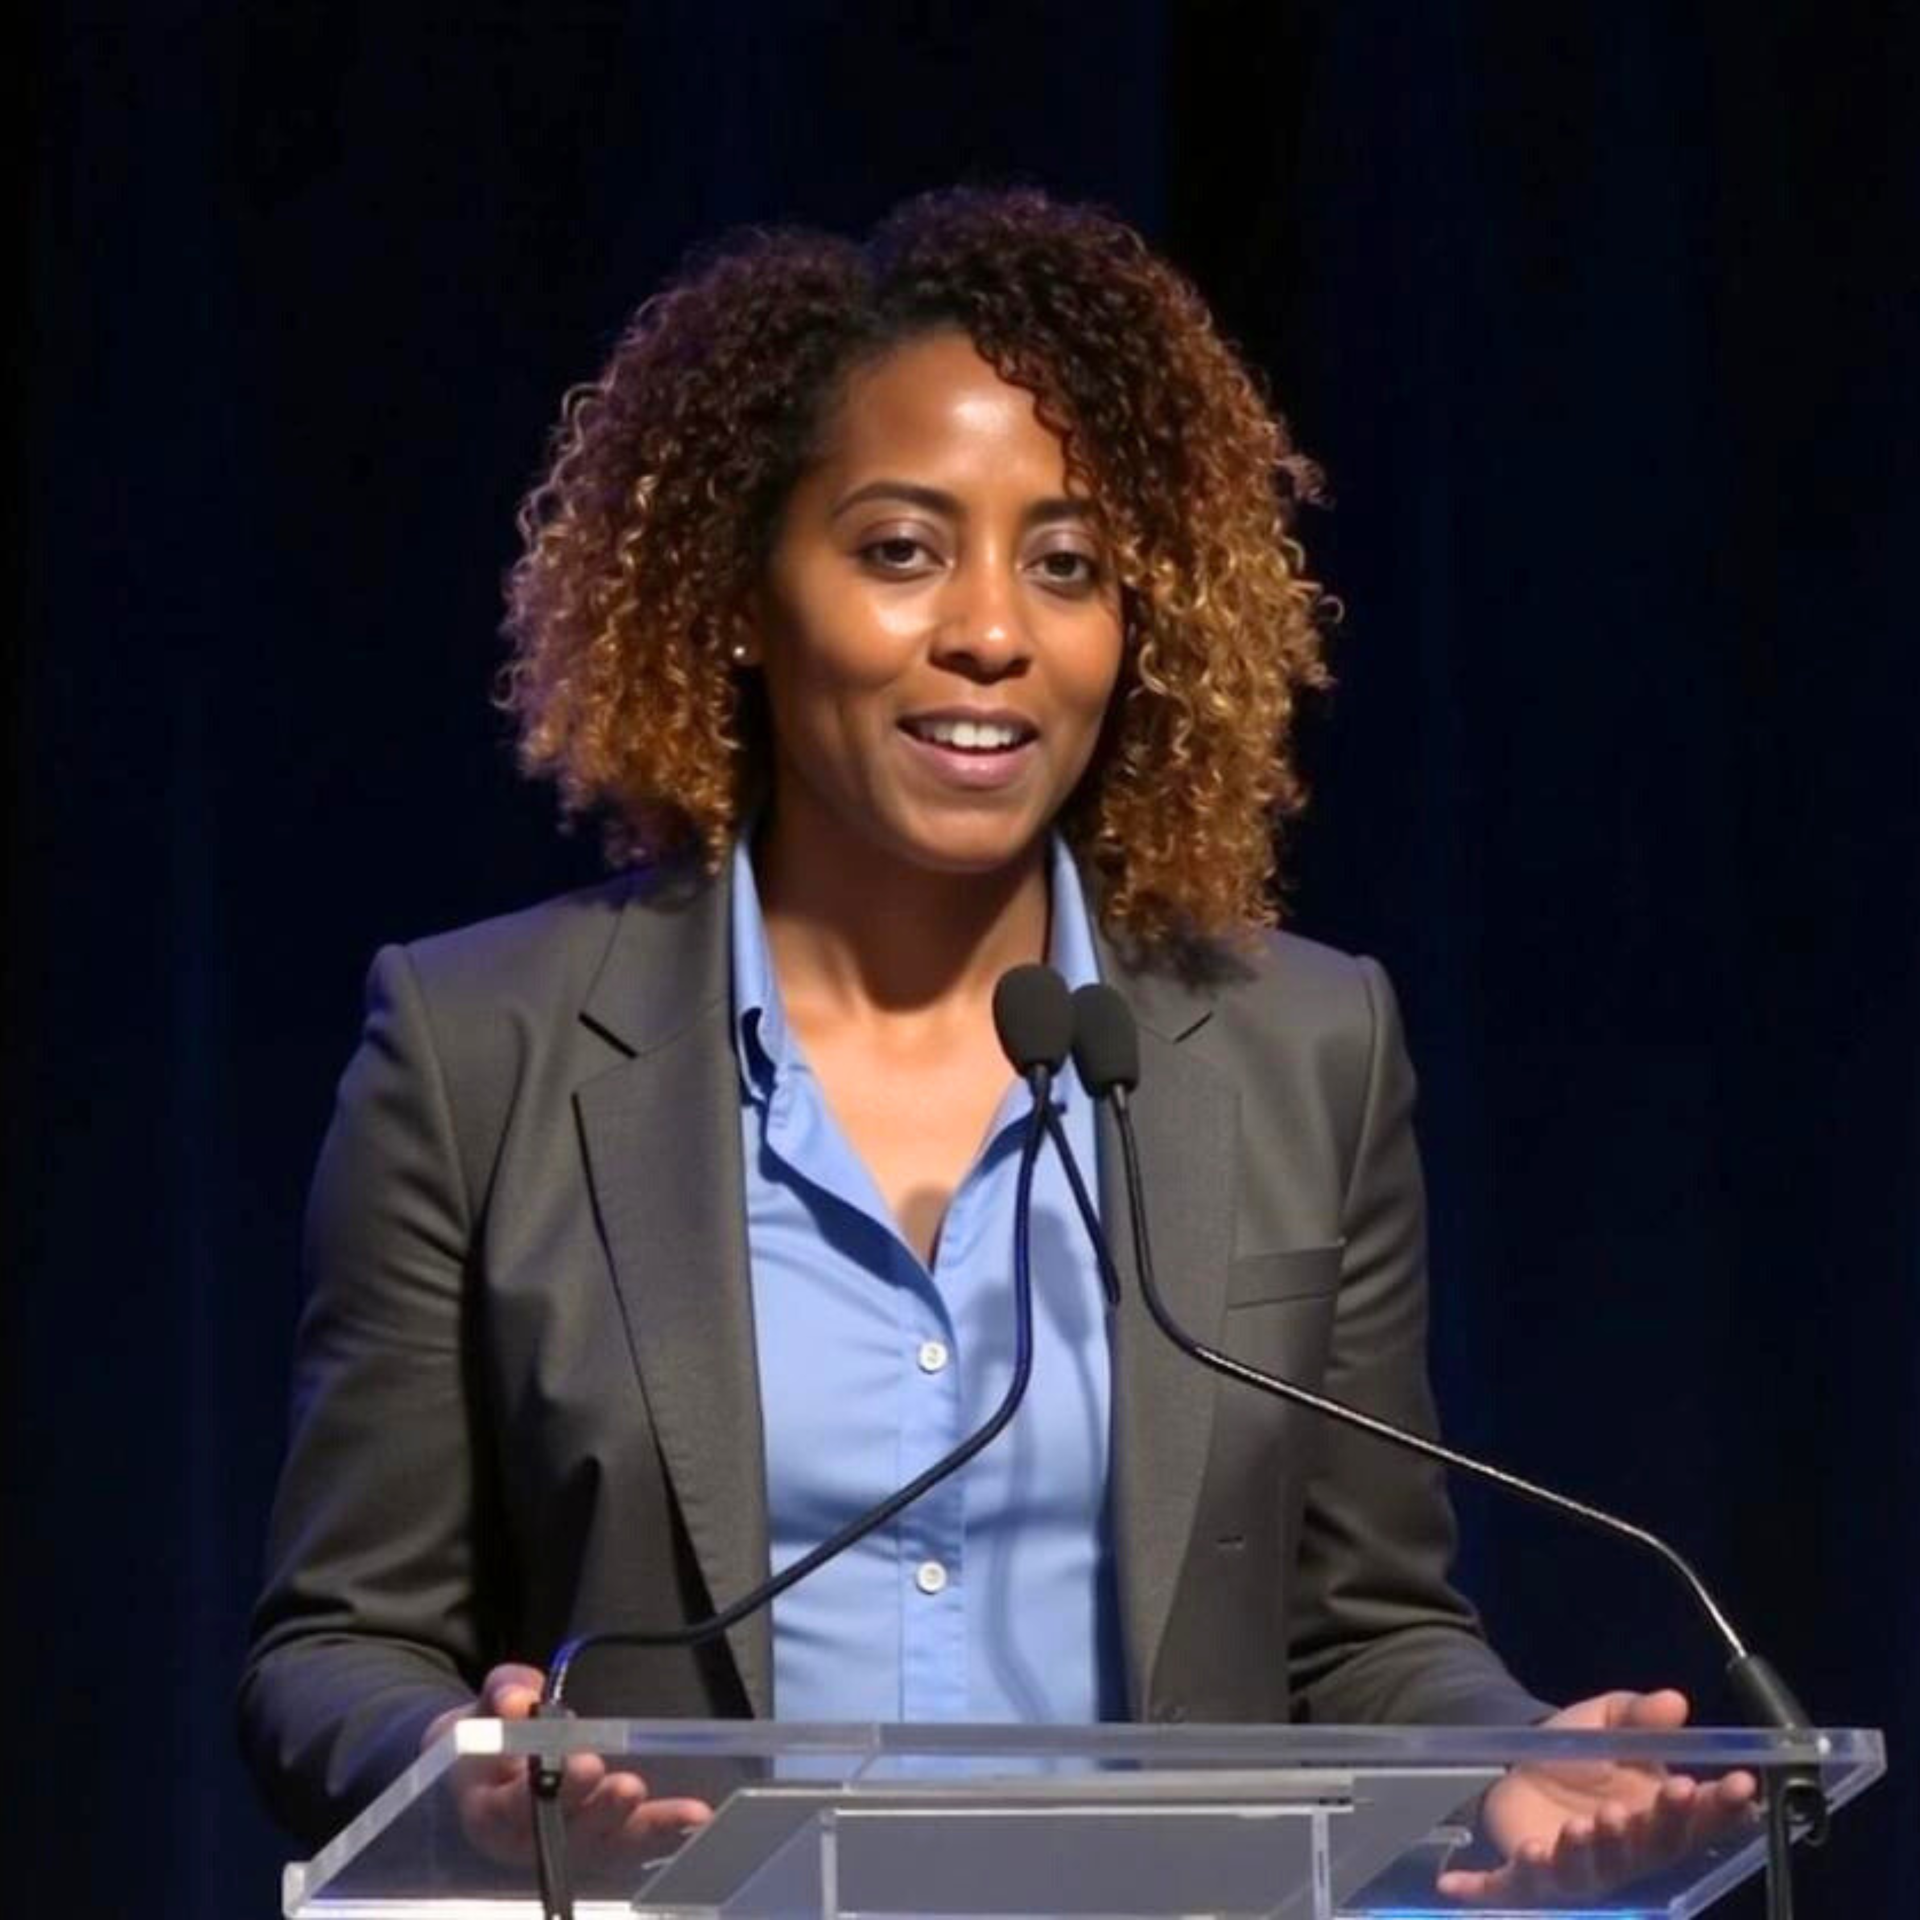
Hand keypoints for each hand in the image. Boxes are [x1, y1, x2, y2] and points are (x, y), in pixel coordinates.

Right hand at [422, 1663, 712, 1869]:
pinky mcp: (599, 1846)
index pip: (513, 1808)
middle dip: (602, 1810)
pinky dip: (666, 1835)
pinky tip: (699, 1822)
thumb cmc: (490, 1735)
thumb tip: (520, 1699)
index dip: (548, 1792)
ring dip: (648, 1830)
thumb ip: (503, 1694)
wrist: (485, 1770)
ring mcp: (567, 1848)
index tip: (584, 1766)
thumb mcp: (484, 1707)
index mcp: (488, 1810)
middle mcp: (529, 1842)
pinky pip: (633, 1845)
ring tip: (687, 1814)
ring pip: (609, 1846)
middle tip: (629, 1788)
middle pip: (569, 1833)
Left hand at [1437, 1688, 1759, 1904]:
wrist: (1517, 1771)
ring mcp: (1580, 1870)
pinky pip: (1527, 1883)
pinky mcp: (1531, 1877)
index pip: (1698, 1820)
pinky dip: (1531, 1872)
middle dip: (1659, 1825)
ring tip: (1590, 1822)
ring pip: (1596, 1869)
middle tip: (1657, 1797)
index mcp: (1654, 1818)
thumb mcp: (1605, 1722)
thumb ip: (1639, 1716)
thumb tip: (1674, 1702)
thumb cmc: (1575, 1755)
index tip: (1739, 1784)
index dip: (1721, 1806)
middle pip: (1653, 1848)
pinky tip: (1531, 1852)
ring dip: (1595, 1849)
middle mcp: (1626, 1854)